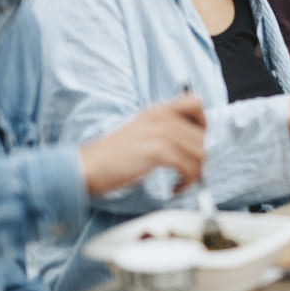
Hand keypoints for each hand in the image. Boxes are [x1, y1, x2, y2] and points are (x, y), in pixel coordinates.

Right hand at [80, 94, 205, 195]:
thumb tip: (194, 146)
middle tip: (189, 172)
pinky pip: (189, 167)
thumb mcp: (142, 134)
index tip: (196, 143)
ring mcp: (160, 132)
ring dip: (195, 173)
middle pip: (203, 135)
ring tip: (182, 182)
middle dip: (200, 158)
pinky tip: (175, 188)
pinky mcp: (158, 151)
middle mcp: (161, 116)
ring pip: (200, 152)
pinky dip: (187, 182)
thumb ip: (165, 133)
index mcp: (157, 110)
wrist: (85, 167)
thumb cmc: (111, 157)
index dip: (203, 123)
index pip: (196, 103)